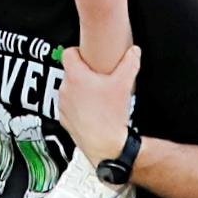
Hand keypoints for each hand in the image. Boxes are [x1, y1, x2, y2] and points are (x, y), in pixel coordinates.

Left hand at [55, 40, 135, 167]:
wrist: (107, 146)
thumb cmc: (112, 115)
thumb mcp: (125, 84)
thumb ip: (130, 63)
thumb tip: (134, 51)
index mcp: (76, 76)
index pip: (68, 53)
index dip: (78, 52)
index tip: (88, 56)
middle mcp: (65, 89)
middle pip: (70, 72)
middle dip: (83, 73)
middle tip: (98, 78)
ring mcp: (63, 106)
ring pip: (69, 89)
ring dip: (79, 90)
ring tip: (96, 96)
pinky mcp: (64, 120)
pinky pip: (68, 106)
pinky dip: (77, 106)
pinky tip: (91, 111)